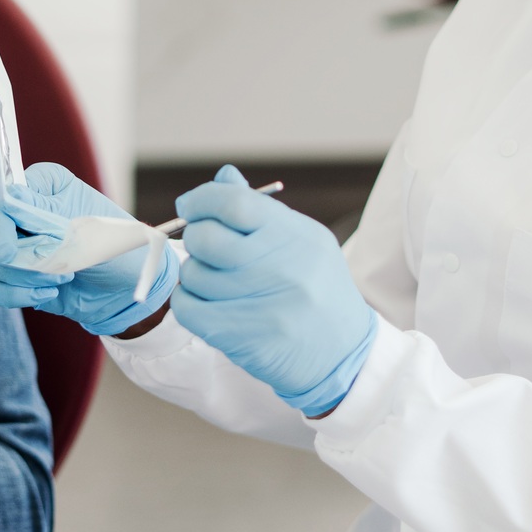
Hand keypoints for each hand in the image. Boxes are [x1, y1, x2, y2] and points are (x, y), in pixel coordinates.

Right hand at [0, 162, 177, 336]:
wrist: (125, 287)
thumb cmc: (113, 245)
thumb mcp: (86, 224)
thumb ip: (43, 212)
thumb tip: (5, 199)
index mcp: (35, 185)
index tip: (7, 253)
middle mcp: (14, 211)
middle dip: (8, 260)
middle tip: (47, 268)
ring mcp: (7, 243)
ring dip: (13, 279)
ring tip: (56, 279)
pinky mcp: (6, 275)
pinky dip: (9, 295)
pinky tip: (44, 293)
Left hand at [170, 164, 377, 416]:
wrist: (344, 355)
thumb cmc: (319, 291)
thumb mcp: (304, 241)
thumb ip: (261, 210)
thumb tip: (224, 176)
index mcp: (296, 235)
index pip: (235, 202)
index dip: (202, 200)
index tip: (191, 207)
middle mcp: (281, 267)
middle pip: (206, 238)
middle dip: (196, 238)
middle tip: (207, 248)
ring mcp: (260, 304)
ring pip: (193, 274)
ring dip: (196, 275)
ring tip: (220, 283)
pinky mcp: (240, 337)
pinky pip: (187, 308)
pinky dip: (189, 302)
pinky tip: (209, 304)